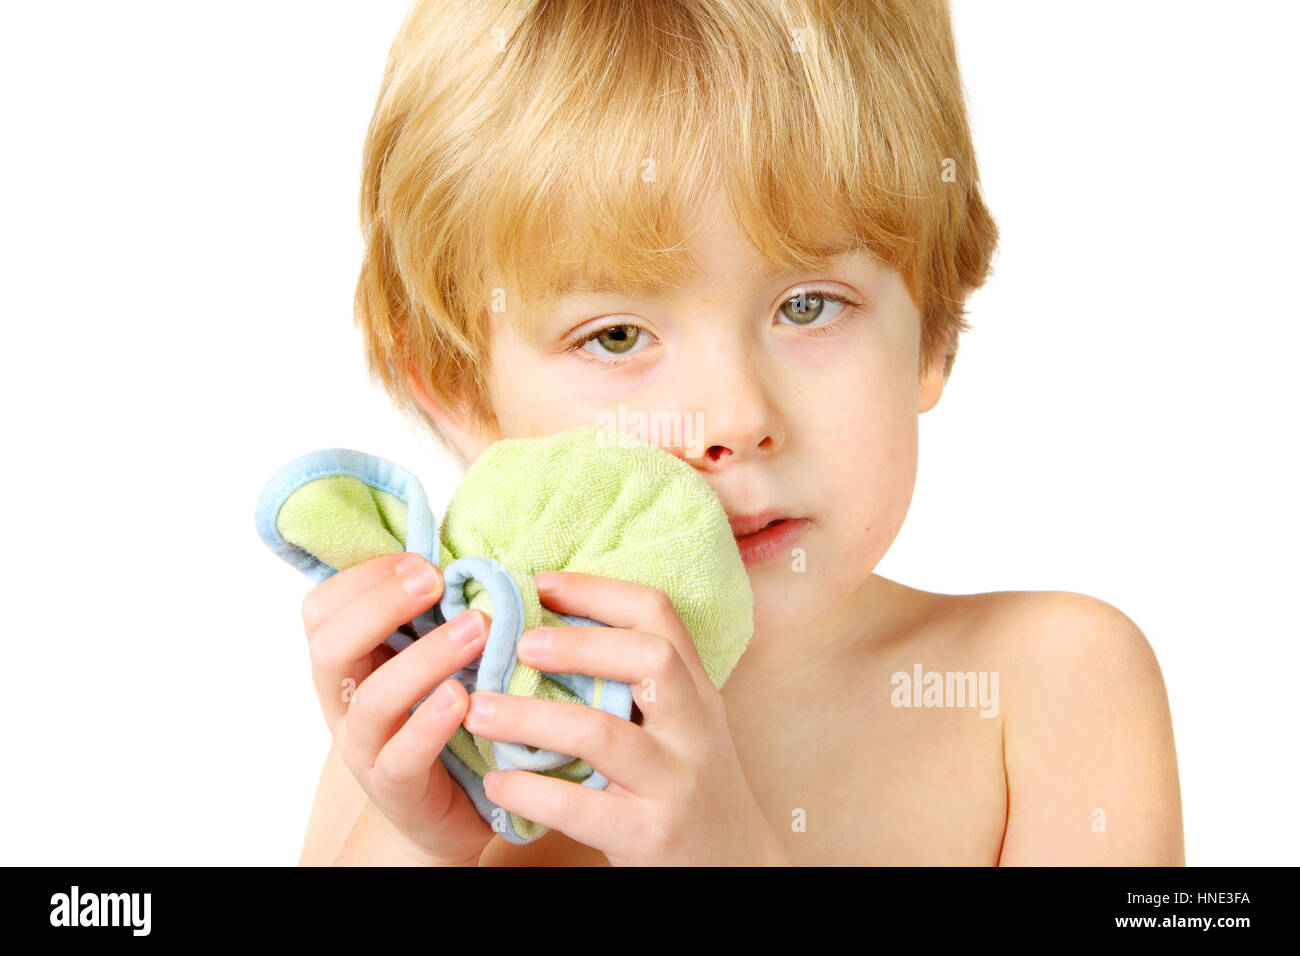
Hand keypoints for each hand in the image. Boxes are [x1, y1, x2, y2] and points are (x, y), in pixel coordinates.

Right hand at [300, 551, 495, 865]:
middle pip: (330, 645)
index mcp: (346, 661)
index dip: (364, 576)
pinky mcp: (397, 787)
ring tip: (476, 629)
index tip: (421, 559)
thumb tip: (465, 550)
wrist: (440, 813)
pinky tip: (462, 700)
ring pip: (373, 699)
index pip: (322, 608)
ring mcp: (365, 747)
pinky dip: (430, 725)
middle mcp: (343, 701)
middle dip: (380, 605)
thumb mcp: (423, 659)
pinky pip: (403, 755)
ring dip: (425, 657)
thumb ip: (427, 614)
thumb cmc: (437, 720)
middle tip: (435, 580)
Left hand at [463, 570, 789, 865]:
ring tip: (478, 709)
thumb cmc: (691, 788)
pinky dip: (530, 790)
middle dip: (577, 644)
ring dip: (530, 716)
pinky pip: (581, 807)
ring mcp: (675, 782)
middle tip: (517, 643)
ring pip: (602, 734)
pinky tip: (496, 782)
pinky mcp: (651, 835)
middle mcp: (694, 728)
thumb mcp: (683, 726)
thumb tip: (548, 630)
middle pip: (649, 658)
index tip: (539, 583)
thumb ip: (638, 684)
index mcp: (696, 691)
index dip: (596, 590)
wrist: (738, 866)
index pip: (658, 614)